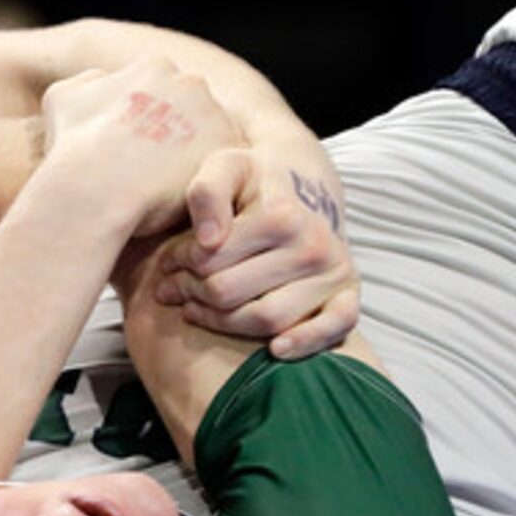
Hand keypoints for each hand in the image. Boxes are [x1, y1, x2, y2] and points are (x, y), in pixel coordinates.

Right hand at [36, 58, 243, 233]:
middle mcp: (189, 81)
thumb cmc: (73, 148)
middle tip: (148, 166)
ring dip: (190, 154)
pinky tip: (176, 197)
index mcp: (153, 65)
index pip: (158, 88)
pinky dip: (202, 178)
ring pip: (207, 135)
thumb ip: (87, 82)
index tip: (130, 145)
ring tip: (161, 185)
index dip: (143, 119)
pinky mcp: (228, 151)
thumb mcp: (62, 98)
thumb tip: (100, 81)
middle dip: (173, 132)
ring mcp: (213, 115)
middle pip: (189, 107)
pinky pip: (220, 165)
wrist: (95, 189)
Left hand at [150, 149, 360, 358]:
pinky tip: (274, 349)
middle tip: (172, 289)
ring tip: (195, 309)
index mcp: (280, 216)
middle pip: (231, 293)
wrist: (304, 179)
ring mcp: (333, 271)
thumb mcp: (225, 166)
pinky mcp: (348, 292)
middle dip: (191, 293)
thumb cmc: (254, 178)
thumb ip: (207, 191)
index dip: (178, 265)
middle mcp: (313, 245)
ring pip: (266, 320)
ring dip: (222, 322)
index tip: (167, 263)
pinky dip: (305, 343)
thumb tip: (208, 240)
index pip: (209, 261)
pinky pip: (335, 327)